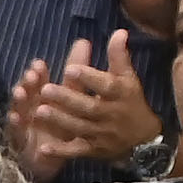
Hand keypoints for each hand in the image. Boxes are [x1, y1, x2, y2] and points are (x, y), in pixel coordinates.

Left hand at [7, 37, 159, 176]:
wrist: (143, 141)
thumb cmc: (131, 102)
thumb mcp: (128, 78)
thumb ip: (119, 56)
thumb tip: (119, 31)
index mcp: (120, 94)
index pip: (105, 85)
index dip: (89, 78)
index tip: (71, 68)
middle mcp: (111, 115)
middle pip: (88, 107)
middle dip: (67, 99)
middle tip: (46, 89)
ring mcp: (101, 135)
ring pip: (79, 127)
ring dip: (59, 120)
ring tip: (38, 111)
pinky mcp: (93, 151)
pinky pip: (76, 151)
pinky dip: (60, 151)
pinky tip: (43, 148)